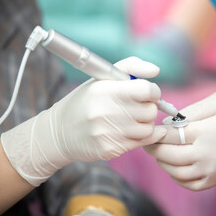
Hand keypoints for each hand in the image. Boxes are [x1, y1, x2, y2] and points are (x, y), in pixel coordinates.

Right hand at [1, 57, 166, 185]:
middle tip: (136, 107)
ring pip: (148, 128)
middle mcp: (106, 112)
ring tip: (130, 119)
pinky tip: (128, 131)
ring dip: (144, 123)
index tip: (147, 93)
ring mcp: (108, 133)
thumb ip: (131, 67)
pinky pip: (141, 143)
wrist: (59, 132)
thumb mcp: (101, 77)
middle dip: (148, 107)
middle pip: (150, 111)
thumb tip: (156, 70)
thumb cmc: (85, 101)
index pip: (146, 90)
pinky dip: (139, 136)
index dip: (152, 91)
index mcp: (105, 90)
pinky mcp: (111, 149)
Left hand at [145, 89, 215, 189]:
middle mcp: (211, 154)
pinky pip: (191, 185)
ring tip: (160, 151)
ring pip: (177, 173)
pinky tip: (175, 166)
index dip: (156, 132)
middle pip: (170, 155)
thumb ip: (194, 110)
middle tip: (149, 139)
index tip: (151, 128)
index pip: (172, 135)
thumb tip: (170, 121)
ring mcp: (215, 170)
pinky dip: (177, 177)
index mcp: (211, 131)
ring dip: (163, 162)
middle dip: (154, 147)